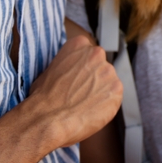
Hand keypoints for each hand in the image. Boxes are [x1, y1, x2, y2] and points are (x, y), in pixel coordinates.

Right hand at [27, 35, 122, 149]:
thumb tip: (72, 71)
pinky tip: (92, 110)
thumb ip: (67, 64)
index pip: (88, 53)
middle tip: (80, 93)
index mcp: (79, 44)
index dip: (83, 68)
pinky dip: (106, 104)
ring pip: (108, 82)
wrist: (48, 118)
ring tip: (84, 104)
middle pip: (100, 66)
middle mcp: (97, 53)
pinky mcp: (117, 89)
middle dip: (93, 79)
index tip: (78, 78)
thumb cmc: (44, 97)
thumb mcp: (50, 68)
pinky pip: (114, 96)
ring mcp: (109, 71)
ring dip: (100, 91)